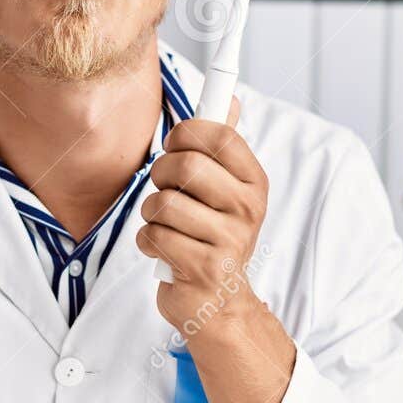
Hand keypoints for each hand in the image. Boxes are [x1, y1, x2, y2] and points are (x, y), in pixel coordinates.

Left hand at [136, 96, 269, 335]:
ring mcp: (229, 240)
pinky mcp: (204, 268)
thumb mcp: (227, 190)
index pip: (217, 133)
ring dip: (151, 215)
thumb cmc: (213, 237)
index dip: (184, 133)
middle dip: (160, 176)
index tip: (175, 146)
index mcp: (254, 182)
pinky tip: (165, 252)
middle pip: (185, 166)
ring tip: (168, 227)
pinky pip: (153, 236)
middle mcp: (248, 208)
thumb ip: (223, 146)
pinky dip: (148, 242)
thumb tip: (229, 98)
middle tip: (165, 191)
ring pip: (162, 204)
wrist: (220, 303)